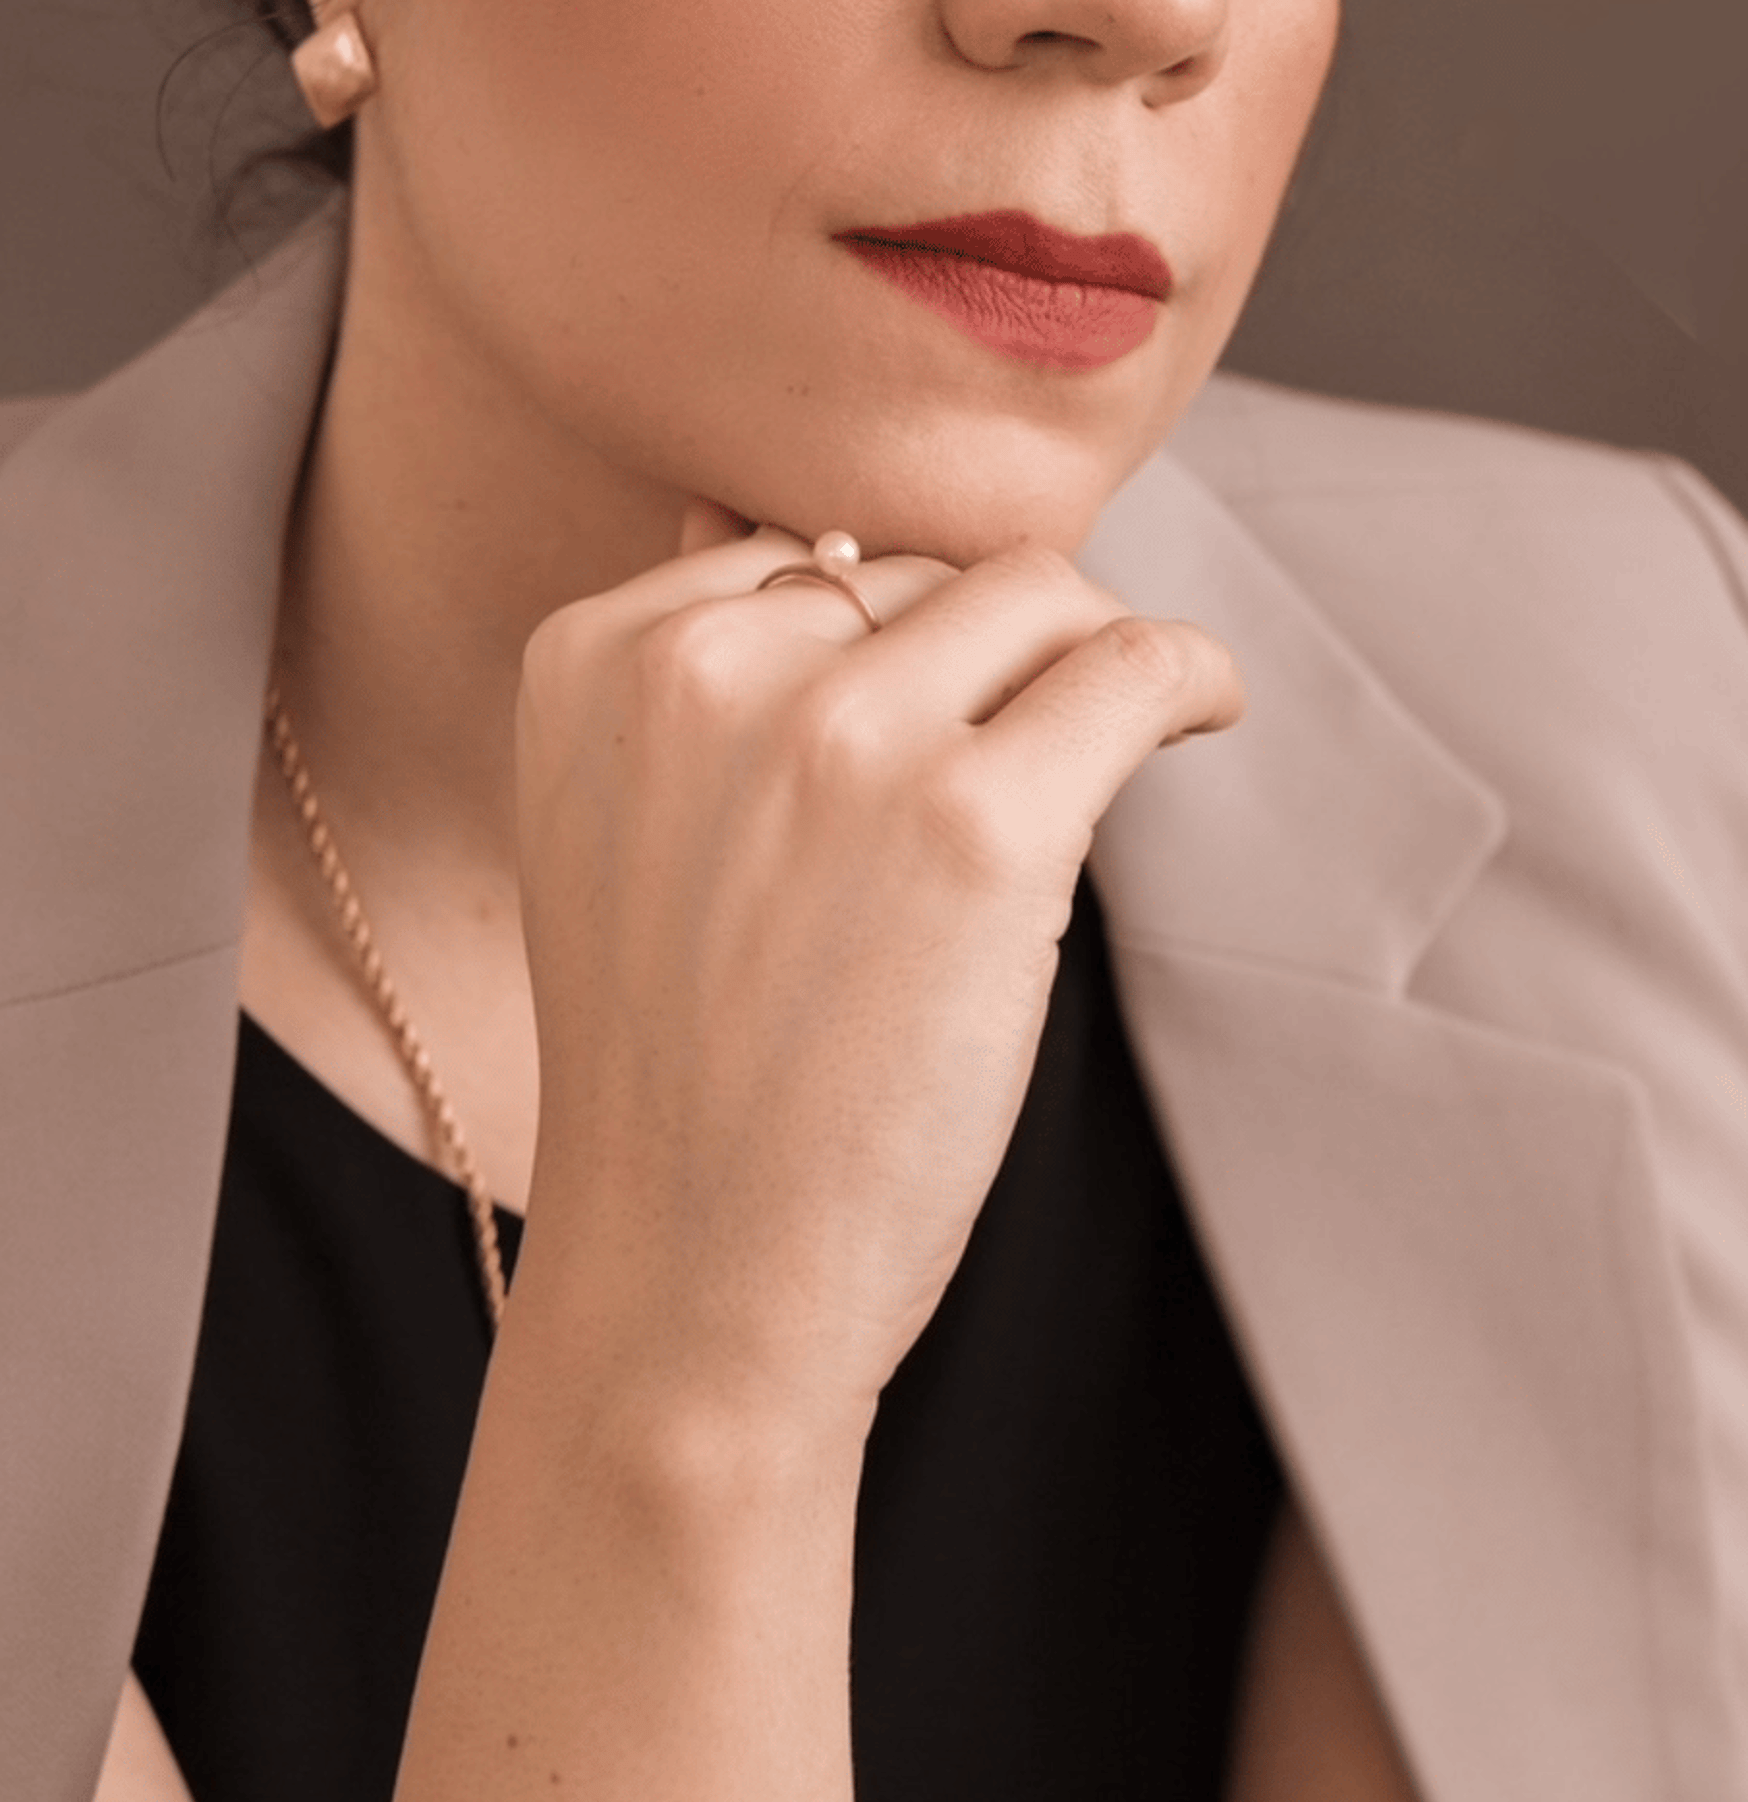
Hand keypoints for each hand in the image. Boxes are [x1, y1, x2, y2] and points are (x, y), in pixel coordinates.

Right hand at [510, 503, 1239, 1436]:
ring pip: (1032, 596)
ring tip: (1129, 715)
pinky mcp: (977, 821)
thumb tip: (786, 523)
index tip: (937, 708)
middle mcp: (707, 669)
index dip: (889, 631)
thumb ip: (688, 675)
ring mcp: (843, 737)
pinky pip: (1131, 668)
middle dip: (985, 652)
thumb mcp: (620, 836)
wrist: (692, 1278)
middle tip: (1023, 752)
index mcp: (598, 658)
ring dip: (1089, 651)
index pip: (798, 554)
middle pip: (917, 568)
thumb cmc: (679, 1079)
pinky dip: (1189, 675)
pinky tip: (1204, 710)